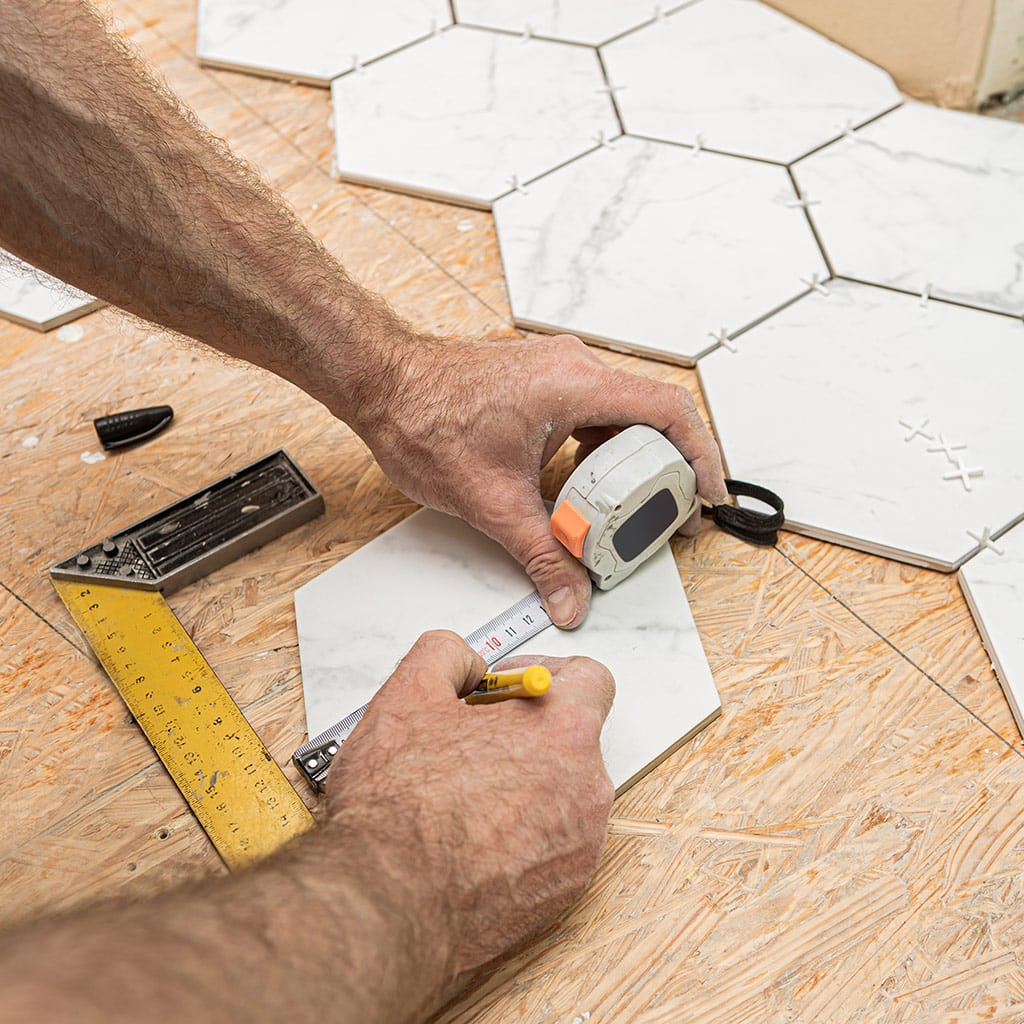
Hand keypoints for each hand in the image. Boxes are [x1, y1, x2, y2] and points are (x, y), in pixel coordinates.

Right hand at [322, 630, 615, 988]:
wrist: (388, 904)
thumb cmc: (399, 809)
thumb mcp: (407, 692)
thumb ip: (447, 653)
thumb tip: (465, 660)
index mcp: (564, 731)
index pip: (590, 678)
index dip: (544, 672)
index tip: (508, 687)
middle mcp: (587, 788)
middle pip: (572, 737)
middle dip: (522, 731)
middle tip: (468, 739)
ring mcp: (580, 845)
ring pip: (561, 792)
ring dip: (520, 783)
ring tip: (458, 792)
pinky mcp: (565, 891)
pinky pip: (552, 843)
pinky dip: (519, 834)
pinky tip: (468, 836)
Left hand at [341, 333, 726, 628]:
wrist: (381, 386)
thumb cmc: (423, 419)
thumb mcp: (492, 502)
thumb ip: (541, 555)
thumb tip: (571, 597)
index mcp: (574, 384)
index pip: (668, 412)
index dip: (702, 456)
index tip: (710, 494)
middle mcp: (573, 368)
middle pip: (650, 418)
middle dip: (665, 472)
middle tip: (669, 517)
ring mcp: (558, 372)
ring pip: (621, 418)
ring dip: (631, 464)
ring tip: (629, 512)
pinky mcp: (542, 384)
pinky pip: (592, 416)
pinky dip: (601, 454)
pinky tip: (586, 490)